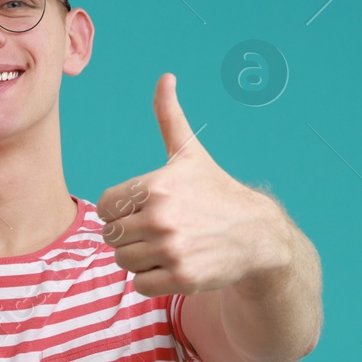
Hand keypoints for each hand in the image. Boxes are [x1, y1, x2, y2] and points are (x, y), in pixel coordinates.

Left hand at [97, 73, 290, 297]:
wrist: (256, 234)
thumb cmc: (215, 191)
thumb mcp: (190, 154)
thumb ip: (169, 117)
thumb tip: (165, 78)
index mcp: (154, 185)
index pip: (105, 207)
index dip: (121, 210)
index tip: (145, 208)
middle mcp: (160, 216)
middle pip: (112, 236)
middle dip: (130, 235)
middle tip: (157, 231)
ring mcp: (171, 249)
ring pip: (123, 261)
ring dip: (140, 258)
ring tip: (166, 247)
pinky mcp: (181, 277)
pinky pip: (140, 284)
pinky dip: (151, 279)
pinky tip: (173, 265)